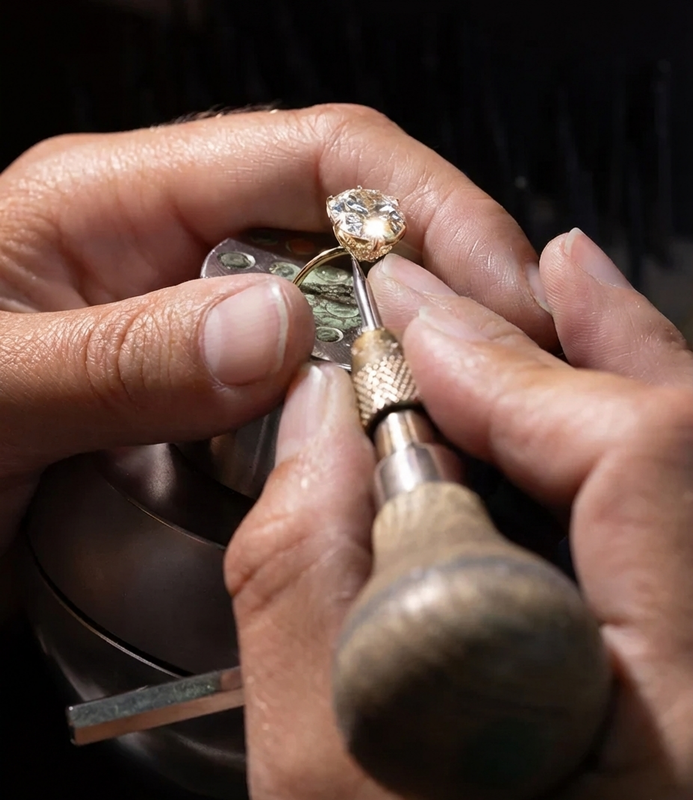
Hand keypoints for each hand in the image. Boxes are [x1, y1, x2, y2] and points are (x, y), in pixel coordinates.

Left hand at [0, 103, 550, 566]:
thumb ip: (120, 357)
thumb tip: (277, 333)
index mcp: (116, 202)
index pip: (318, 156)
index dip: (428, 206)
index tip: (497, 284)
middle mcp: (171, 246)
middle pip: (350, 226)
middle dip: (446, 277)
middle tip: (511, 358)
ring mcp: (196, 317)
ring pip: (341, 306)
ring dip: (409, 345)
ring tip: (472, 399)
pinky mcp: (205, 382)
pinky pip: (308, 375)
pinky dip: (357, 399)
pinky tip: (385, 433)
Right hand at [226, 229, 692, 798]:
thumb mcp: (324, 773)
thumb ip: (307, 578)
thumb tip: (326, 416)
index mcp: (678, 732)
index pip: (641, 466)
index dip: (519, 372)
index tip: (411, 326)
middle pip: (688, 455)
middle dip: (594, 344)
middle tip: (535, 265)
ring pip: (685, 479)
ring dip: (615, 380)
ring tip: (562, 297)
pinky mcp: (679, 669)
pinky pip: (662, 528)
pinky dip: (610, 456)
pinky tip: (566, 416)